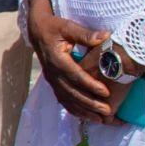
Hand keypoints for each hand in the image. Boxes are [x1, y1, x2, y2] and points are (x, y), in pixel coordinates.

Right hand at [25, 0, 114, 121]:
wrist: (37, 31)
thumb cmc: (55, 27)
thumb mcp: (68, 27)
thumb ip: (85, 34)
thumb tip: (105, 36)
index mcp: (57, 60)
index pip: (75, 75)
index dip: (90, 85)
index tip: (105, 92)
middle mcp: (53, 73)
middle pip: (72, 92)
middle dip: (90, 103)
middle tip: (107, 111)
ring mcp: (52, 80)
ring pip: (68, 100)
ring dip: (84, 111)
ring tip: (101, 119)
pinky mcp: (53, 84)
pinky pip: (63, 101)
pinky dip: (75, 110)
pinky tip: (87, 117)